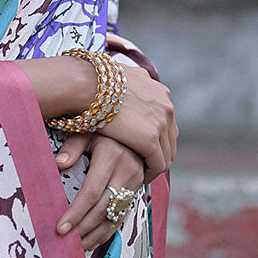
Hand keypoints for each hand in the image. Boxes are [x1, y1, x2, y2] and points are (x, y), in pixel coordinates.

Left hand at [54, 134, 146, 249]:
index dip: (76, 212)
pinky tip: (93, 240)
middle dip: (83, 228)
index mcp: (112, 155)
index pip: (92, 191)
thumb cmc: (102, 128)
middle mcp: (127, 170)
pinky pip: (123, 215)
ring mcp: (136, 181)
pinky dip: (108, 230)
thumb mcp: (87, 130)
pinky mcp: (137, 189)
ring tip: (77, 247)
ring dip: (95, 234)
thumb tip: (59, 163)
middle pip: (104, 208)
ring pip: (115, 215)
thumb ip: (73, 146)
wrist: (133, 127)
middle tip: (66, 241)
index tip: (60, 228)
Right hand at [98, 64, 176, 182]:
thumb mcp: (120, 80)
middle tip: (146, 163)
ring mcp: (161, 122)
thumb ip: (129, 87)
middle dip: (160, 151)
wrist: (87, 85)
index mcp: (159, 91)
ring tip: (142, 173)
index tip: (144, 146)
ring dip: (156, 164)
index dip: (157, 136)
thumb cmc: (94, 83)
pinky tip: (140, 177)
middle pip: (170, 137)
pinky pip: (158, 163)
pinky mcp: (150, 138)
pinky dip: (151, 173)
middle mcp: (166, 105)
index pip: (166, 120)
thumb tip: (123, 88)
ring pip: (167, 153)